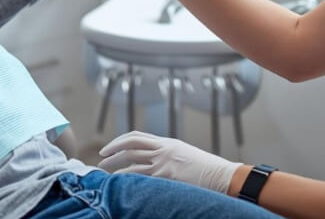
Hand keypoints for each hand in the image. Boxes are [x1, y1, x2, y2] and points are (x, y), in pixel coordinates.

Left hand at [98, 131, 240, 194]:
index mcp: (168, 143)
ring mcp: (165, 163)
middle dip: (112, 155)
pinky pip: (141, 178)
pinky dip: (128, 181)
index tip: (107, 149)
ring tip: (104, 177)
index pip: (137, 137)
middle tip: (100, 163)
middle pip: (129, 148)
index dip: (119, 142)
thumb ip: (169, 156)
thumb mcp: (186, 156)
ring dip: (115, 170)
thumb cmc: (209, 170)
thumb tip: (154, 163)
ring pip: (131, 164)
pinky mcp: (167, 177)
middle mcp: (164, 150)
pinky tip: (120, 186)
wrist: (224, 176)